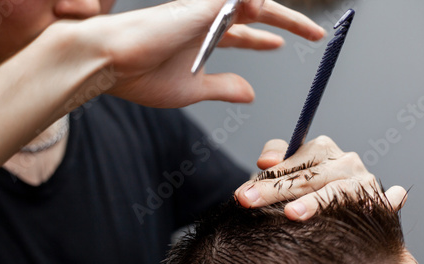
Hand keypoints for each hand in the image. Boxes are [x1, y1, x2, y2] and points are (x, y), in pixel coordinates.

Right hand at [80, 0, 324, 107]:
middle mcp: (206, 19)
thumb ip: (222, 87)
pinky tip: (267, 7)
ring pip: (251, 2)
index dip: (265, 40)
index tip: (284, 44)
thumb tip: (250, 94)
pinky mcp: (200, 4)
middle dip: (287, 22)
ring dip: (278, 13)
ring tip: (307, 28)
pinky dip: (254, 4)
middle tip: (315, 34)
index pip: (242, 34)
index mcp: (203, 39)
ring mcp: (204, 9)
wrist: (108, 61)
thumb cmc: (141, 76)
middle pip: (255, 14)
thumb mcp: (193, 89)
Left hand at [235, 136, 407, 219]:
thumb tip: (264, 161)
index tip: (242, 194)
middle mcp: (345, 162)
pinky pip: (380, 203)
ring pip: (336, 192)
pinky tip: (393, 197)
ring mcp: (364, 182)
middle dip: (275, 191)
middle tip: (248, 202)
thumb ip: (275, 158)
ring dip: (315, 202)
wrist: (334, 202)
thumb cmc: (303, 185)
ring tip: (292, 213)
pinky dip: (388, 199)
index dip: (266, 178)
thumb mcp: (287, 169)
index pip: (293, 162)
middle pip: (308, 177)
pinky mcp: (380, 202)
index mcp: (322, 149)